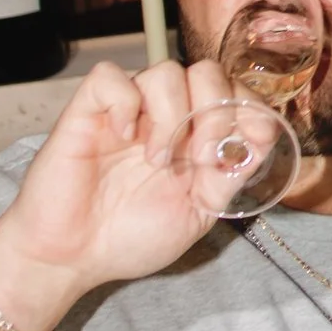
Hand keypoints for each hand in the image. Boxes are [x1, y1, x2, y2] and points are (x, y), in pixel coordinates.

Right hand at [0, 59, 240, 330]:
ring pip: (165, 71)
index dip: (251, 108)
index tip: (252, 141)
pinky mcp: (87, 112)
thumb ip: (230, 177)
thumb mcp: (198, 214)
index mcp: (194, 137)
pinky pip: (110, 77)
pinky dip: (124, 102)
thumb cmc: (129, 238)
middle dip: (217, 111)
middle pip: (207, 72)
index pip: (234, 93)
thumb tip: (260, 140)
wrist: (71, 260)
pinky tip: (123, 136)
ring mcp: (127, 112)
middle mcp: (164, 117)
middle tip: (201, 157)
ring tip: (157, 159)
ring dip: (172, 114)